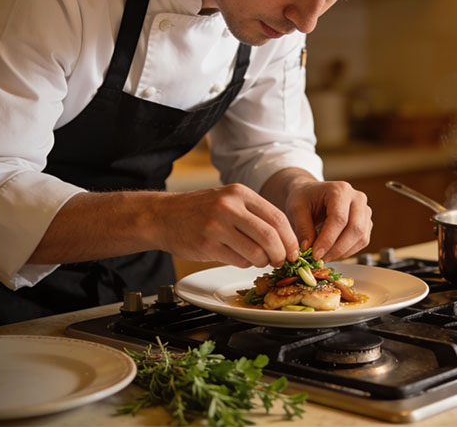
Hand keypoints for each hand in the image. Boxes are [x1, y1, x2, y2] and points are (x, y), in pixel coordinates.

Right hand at [149, 184, 299, 267]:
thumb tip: (284, 240)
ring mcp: (217, 226)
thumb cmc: (200, 210)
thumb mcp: (228, 200)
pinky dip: (245, 264)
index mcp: (239, 193)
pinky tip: (239, 258)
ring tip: (258, 260)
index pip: (277, 217)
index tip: (294, 251)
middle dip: (281, 254)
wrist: (163, 216)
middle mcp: (229, 206)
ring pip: (256, 252)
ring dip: (262, 262)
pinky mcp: (207, 244)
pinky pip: (238, 260)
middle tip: (281, 261)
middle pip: (270, 236)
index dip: (290, 239)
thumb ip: (254, 215)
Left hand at [284, 180, 371, 260]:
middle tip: (320, 259)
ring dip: (342, 252)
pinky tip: (332, 252)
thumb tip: (308, 248)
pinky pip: (362, 242)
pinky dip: (347, 251)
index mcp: (340, 190)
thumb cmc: (304, 198)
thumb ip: (303, 227)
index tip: (316, 254)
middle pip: (355, 228)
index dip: (328, 239)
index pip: (339, 218)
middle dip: (337, 249)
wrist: (311, 194)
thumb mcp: (296, 208)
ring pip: (361, 237)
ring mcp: (364, 211)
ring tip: (324, 257)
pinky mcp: (366, 223)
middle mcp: (357, 199)